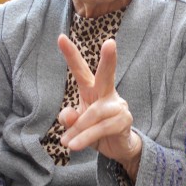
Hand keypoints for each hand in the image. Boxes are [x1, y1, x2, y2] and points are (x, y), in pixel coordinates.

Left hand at [57, 34, 141, 180]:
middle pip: (107, 74)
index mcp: (92, 89)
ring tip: (65, 143)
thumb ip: (70, 119)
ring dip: (78, 130)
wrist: (118, 148)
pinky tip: (75, 146)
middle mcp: (107, 93)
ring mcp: (118, 106)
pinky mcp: (124, 120)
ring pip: (94, 113)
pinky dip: (86, 138)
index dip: (71, 55)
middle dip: (108, 59)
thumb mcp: (76, 125)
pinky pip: (101, 128)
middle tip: (110, 43)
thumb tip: (68, 116)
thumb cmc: (95, 130)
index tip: (60, 37)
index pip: (81, 70)